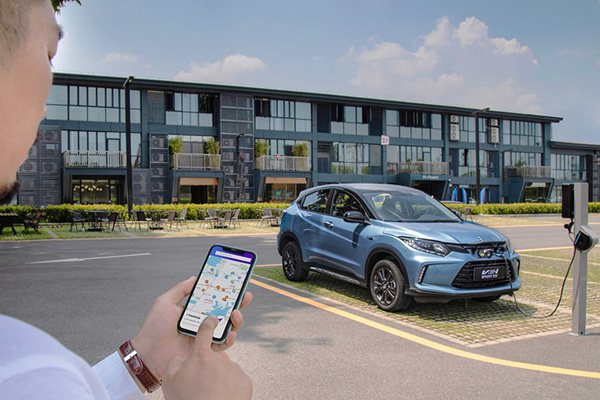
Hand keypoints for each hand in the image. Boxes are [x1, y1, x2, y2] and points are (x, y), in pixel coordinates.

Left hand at [131, 276, 252, 379]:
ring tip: (236, 313)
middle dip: (238, 303)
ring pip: (227, 327)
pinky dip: (230, 339)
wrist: (148, 353)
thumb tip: (194, 278)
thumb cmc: (154, 328)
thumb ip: (180, 289)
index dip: (225, 292)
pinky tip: (231, 333)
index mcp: (193, 310)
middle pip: (225, 311)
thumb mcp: (165, 302)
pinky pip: (222, 344)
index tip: (236, 283)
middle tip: (245, 296)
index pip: (214, 298)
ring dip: (236, 320)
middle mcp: (201, 322)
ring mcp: (204, 336)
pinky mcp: (205, 350)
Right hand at [161, 316, 252, 399]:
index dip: (208, 323)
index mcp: (201, 355)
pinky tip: (222, 397)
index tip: (211, 320)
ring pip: (226, 369)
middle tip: (202, 383)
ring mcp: (234, 369)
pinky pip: (237, 380)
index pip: (205, 330)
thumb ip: (175, 362)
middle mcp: (220, 358)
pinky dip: (231, 387)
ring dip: (220, 378)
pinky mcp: (245, 381)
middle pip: (215, 356)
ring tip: (211, 394)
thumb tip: (183, 357)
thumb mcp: (170, 380)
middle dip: (209, 367)